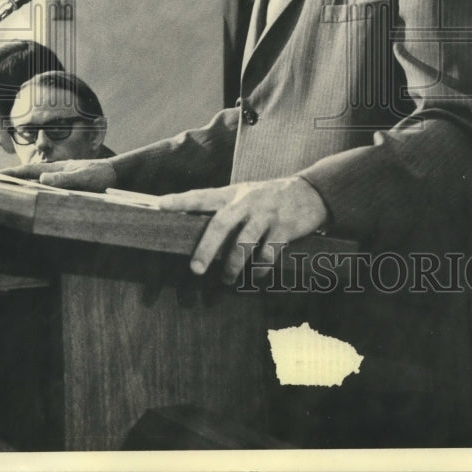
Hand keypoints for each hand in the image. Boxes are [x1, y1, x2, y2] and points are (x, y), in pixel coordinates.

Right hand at [0, 159, 116, 191]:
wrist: (115, 175)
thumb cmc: (101, 174)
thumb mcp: (83, 176)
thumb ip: (64, 178)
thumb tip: (42, 179)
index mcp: (56, 168)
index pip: (30, 170)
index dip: (12, 174)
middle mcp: (55, 174)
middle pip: (29, 177)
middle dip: (12, 180)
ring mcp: (60, 180)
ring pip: (36, 184)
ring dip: (22, 188)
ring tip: (6, 193)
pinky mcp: (66, 188)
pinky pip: (46, 192)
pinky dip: (36, 194)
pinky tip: (31, 200)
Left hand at [158, 175, 327, 283]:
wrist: (311, 192)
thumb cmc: (270, 197)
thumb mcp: (246, 194)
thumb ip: (224, 207)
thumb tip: (193, 226)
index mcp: (233, 193)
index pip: (202, 196)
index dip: (180, 200)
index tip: (160, 205)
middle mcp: (247, 201)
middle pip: (221, 224)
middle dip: (206, 248)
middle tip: (195, 269)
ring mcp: (266, 214)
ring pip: (244, 244)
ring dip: (232, 267)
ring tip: (226, 280)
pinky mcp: (284, 228)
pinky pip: (267, 254)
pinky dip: (259, 270)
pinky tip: (255, 276)